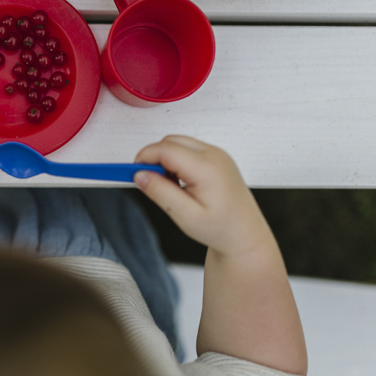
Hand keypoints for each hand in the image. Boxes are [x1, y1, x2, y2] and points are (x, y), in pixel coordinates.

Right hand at [133, 135, 273, 258]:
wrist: (244, 234)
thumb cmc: (220, 228)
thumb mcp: (185, 216)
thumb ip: (160, 193)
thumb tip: (140, 175)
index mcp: (207, 169)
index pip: (165, 149)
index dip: (143, 158)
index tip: (131, 172)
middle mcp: (214, 155)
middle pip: (170, 141)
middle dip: (153, 157)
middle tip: (148, 182)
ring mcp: (217, 154)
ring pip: (178, 143)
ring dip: (164, 159)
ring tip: (167, 186)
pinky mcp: (216, 157)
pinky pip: (188, 149)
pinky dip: (175, 160)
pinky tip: (178, 182)